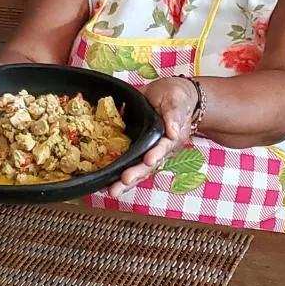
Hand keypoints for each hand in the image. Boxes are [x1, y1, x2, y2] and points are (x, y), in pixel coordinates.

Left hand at [107, 77, 197, 197]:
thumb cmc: (177, 97)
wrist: (172, 94)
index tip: (149, 160)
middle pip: (148, 165)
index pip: (163, 148)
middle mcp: (160, 148)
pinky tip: (106, 182)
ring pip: (138, 168)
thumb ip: (174, 115)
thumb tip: (173, 132)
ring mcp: (148, 149)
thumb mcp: (177, 101)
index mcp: (171, 138)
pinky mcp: (137, 146)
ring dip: (126, 181)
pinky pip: (129, 161)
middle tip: (123, 182)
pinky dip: (118, 172)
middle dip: (135, 174)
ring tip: (112, 191)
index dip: (156, 155)